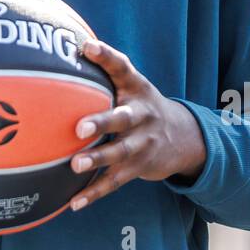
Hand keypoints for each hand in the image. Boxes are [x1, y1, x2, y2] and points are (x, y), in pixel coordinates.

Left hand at [67, 38, 205, 210]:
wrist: (184, 137)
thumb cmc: (141, 105)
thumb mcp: (132, 85)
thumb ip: (105, 70)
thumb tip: (65, 46)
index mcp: (137, 89)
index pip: (122, 67)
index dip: (106, 56)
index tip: (86, 46)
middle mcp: (142, 115)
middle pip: (122, 118)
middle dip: (101, 122)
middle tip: (79, 128)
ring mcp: (142, 143)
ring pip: (119, 153)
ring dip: (97, 159)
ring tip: (74, 164)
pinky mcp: (138, 167)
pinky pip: (114, 181)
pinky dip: (94, 193)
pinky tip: (73, 203)